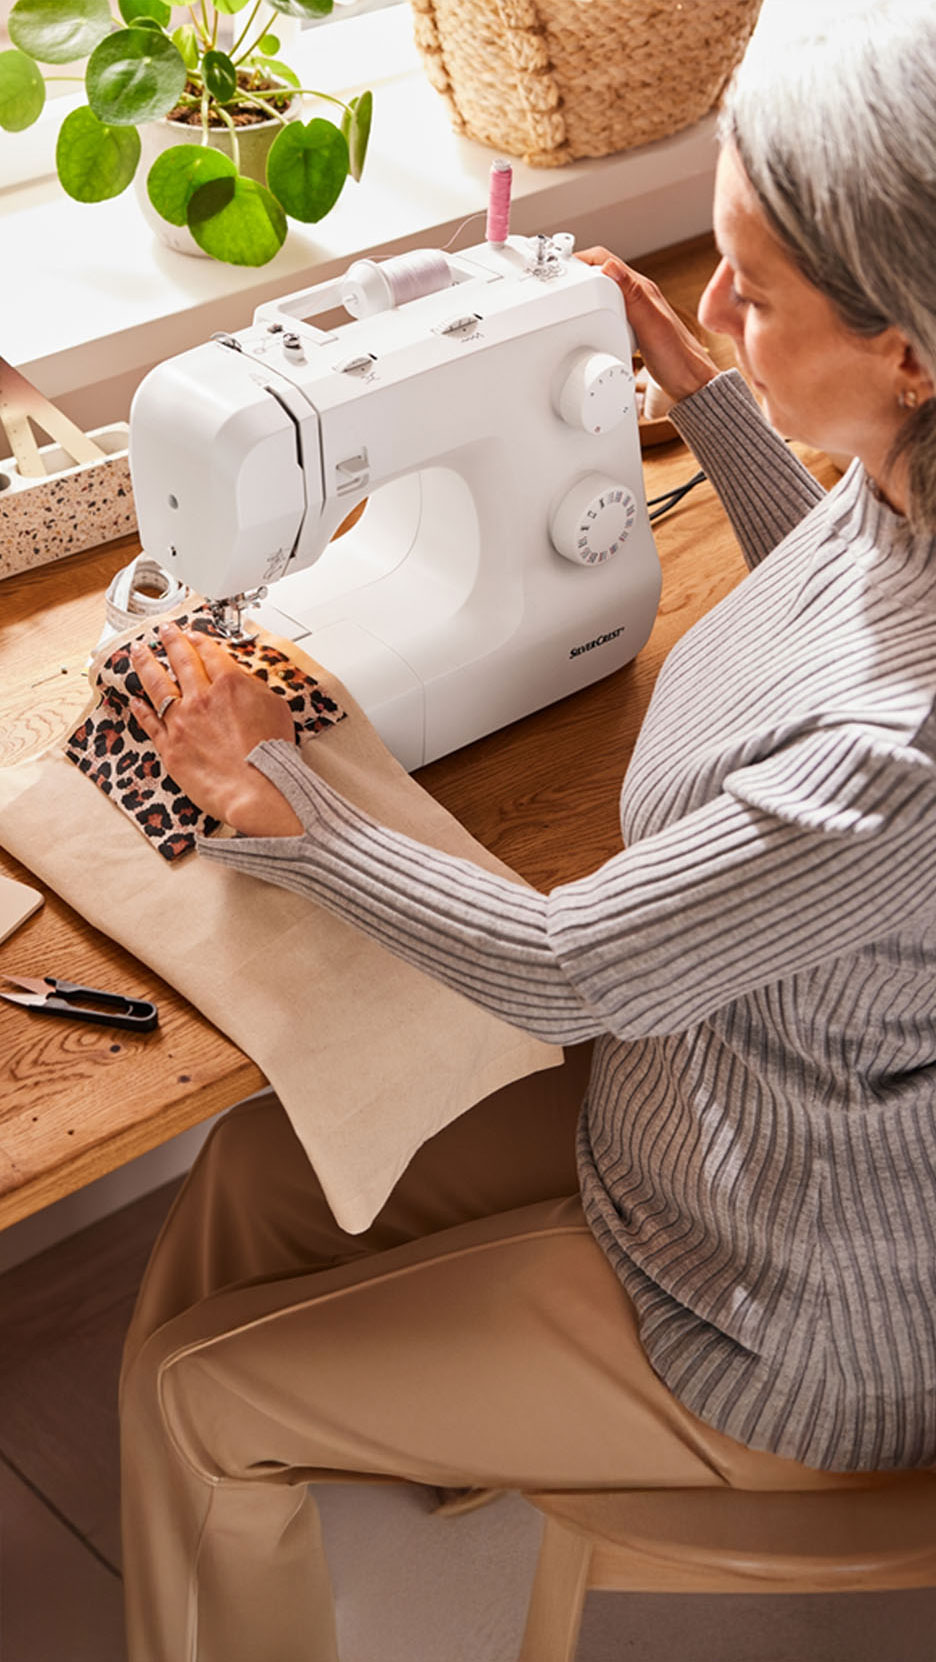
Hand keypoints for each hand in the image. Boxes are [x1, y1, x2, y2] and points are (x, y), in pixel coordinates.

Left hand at [129, 622, 303, 837]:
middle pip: (180, 661)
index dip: (200, 641)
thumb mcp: (276, 708)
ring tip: (137, 651)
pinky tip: (135, 700)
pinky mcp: (170, 747)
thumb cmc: (270, 754)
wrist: (257, 787)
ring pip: (157, 684)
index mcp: (229, 684)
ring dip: (145, 663)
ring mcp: (182, 722)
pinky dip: (141, 709)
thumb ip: (255, 689)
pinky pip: (150, 723)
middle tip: (164, 631)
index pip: (210, 654)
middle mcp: (201, 698)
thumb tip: (243, 683)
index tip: (193, 635)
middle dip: (170, 640)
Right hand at [576, 247, 717, 403]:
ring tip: (568, 304)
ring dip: (585, 295)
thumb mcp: (652, 325)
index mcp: (641, 290)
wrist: (689, 386)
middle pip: (601, 274)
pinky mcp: (633, 330)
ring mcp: (635, 314)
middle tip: (558, 287)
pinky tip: (588, 327)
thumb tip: (611, 267)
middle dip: (578, 275)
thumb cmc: (678, 360)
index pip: (605, 260)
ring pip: (604, 293)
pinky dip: (593, 315)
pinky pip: (608, 314)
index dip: (581, 261)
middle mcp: (638, 297)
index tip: (561, 270)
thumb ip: (633, 296)